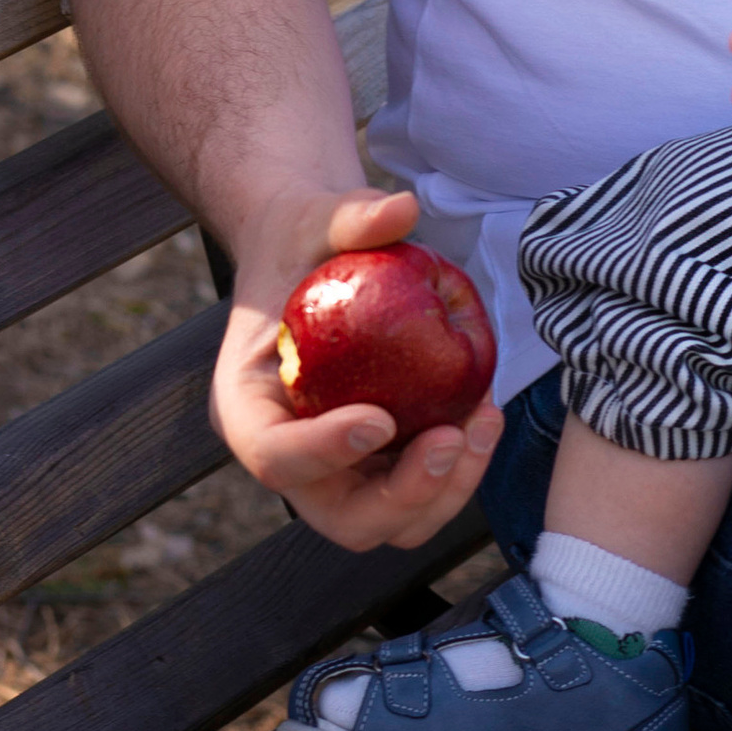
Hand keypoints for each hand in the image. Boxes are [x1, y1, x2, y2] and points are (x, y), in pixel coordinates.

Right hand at [211, 183, 503, 550]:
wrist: (314, 260)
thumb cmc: (305, 239)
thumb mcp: (317, 218)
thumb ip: (351, 214)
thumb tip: (402, 208)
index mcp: (247, 407)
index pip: (273, 456)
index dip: (323, 452)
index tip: (379, 420)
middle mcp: (287, 456)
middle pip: (341, 517)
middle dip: (402, 494)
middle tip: (449, 438)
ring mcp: (336, 473)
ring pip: (390, 522)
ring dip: (444, 490)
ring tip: (482, 419)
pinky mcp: (378, 470)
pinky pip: (419, 495)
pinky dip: (458, 471)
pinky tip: (484, 414)